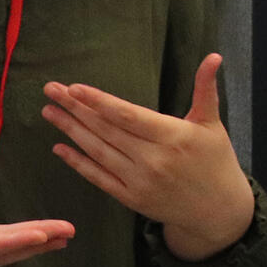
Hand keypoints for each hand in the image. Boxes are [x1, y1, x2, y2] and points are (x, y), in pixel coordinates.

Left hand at [42, 55, 253, 261]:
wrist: (217, 211)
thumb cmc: (215, 160)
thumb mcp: (212, 123)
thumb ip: (206, 89)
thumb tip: (214, 56)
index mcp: (173, 136)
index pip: (128, 115)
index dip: (99, 101)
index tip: (74, 88)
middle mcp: (153, 159)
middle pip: (106, 130)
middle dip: (75, 108)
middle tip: (51, 90)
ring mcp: (140, 181)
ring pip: (98, 152)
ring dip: (71, 131)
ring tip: (49, 112)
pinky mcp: (132, 199)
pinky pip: (99, 178)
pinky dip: (78, 163)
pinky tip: (60, 148)